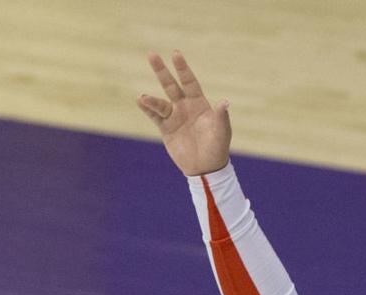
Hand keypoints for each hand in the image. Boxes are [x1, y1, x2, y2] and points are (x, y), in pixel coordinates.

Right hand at [137, 51, 231, 176]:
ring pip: (160, 102)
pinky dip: (147, 109)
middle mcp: (185, 107)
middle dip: (162, 71)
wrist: (206, 168)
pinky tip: (140, 101)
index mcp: (199, 104)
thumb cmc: (217, 149)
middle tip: (152, 55)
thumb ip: (221, 117)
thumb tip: (225, 102)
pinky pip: (154, 116)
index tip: (175, 54)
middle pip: (171, 86)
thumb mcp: (222, 133)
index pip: (189, 82)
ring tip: (144, 97)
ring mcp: (174, 117)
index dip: (183, 69)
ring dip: (151, 99)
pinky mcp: (166, 129)